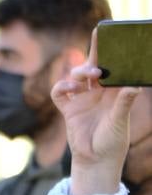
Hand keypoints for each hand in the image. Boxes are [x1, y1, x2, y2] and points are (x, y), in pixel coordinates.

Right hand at [53, 29, 140, 194]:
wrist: (96, 159)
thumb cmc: (113, 141)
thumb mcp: (121, 120)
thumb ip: (125, 102)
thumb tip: (135, 86)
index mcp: (114, 92)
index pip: (114, 67)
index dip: (112, 52)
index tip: (113, 35)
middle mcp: (98, 93)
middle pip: (95, 66)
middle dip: (95, 52)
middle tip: (98, 39)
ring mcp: (83, 100)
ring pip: (77, 77)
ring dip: (80, 71)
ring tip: (89, 74)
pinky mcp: (69, 110)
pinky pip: (60, 94)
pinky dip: (61, 88)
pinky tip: (68, 88)